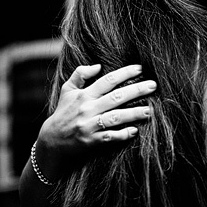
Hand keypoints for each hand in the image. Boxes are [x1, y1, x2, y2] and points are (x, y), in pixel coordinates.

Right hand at [36, 64, 155, 175]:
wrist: (52, 140)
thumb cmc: (64, 112)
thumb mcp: (67, 90)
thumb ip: (80, 74)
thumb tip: (98, 65)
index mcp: (84, 95)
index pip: (107, 81)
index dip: (124, 73)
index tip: (140, 68)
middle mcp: (88, 109)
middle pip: (116, 97)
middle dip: (136, 90)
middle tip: (153, 86)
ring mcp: (90, 125)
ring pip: (116, 118)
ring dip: (134, 114)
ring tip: (150, 110)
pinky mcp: (92, 141)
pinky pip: (110, 137)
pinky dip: (123, 134)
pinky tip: (135, 130)